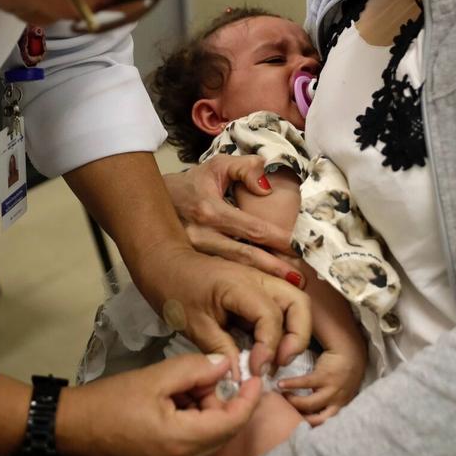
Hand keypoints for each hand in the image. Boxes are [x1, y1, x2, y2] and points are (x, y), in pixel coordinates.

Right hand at [56, 354, 262, 455]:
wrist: (70, 427)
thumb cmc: (108, 402)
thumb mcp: (155, 377)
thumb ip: (194, 369)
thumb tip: (225, 363)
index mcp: (183, 440)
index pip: (232, 421)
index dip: (248, 398)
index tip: (256, 376)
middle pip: (222, 430)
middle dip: (224, 398)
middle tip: (210, 371)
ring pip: (207, 433)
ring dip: (205, 405)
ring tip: (184, 380)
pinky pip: (190, 438)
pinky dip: (192, 415)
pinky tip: (175, 394)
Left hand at [136, 246, 311, 380]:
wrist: (166, 265)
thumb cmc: (176, 291)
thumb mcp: (194, 325)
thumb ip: (221, 350)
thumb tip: (241, 379)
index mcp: (240, 285)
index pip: (270, 315)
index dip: (269, 346)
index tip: (256, 369)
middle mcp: (259, 279)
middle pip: (299, 303)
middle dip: (297, 337)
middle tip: (278, 363)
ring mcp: (262, 282)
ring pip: (297, 303)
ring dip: (295, 333)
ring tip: (277, 359)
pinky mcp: (260, 290)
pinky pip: (283, 308)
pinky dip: (284, 329)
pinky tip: (268, 349)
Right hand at [164, 155, 300, 285]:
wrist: (154, 202)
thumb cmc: (193, 184)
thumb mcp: (218, 166)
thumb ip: (245, 168)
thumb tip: (266, 188)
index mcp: (209, 211)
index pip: (252, 229)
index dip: (278, 240)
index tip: (300, 249)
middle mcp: (200, 236)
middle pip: (245, 257)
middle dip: (274, 269)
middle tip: (301, 279)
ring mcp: (194, 254)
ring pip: (233, 270)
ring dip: (262, 280)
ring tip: (289, 288)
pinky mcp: (192, 265)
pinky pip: (223, 275)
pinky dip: (244, 282)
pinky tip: (263, 289)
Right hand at [278, 348, 364, 425]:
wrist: (349, 353)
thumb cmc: (340, 375)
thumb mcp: (337, 394)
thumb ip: (325, 404)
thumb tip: (303, 411)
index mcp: (340, 408)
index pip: (325, 425)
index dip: (311, 428)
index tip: (295, 427)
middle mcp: (338, 402)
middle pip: (317, 420)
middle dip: (300, 419)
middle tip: (286, 414)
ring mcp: (332, 390)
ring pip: (310, 404)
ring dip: (293, 402)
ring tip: (282, 397)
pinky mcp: (325, 376)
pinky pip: (304, 383)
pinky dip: (291, 384)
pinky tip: (280, 384)